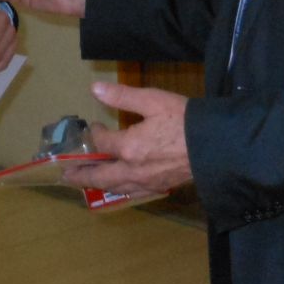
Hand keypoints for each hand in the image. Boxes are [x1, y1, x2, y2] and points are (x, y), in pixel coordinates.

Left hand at [61, 82, 193, 196]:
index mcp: (130, 147)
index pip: (102, 142)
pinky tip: (121, 188)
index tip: (94, 126)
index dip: (95, 133)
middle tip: (66, 175)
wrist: (216, 145)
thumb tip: (95, 89)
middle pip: (101, 176)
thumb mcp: (153, 100)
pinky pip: (133, 194)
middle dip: (81, 175)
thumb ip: (122, 96)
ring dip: (98, 185)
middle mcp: (134, 170)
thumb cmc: (185, 120)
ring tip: (86, 183)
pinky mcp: (160, 188)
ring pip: (116, 188)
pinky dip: (120, 191)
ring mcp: (147, 183)